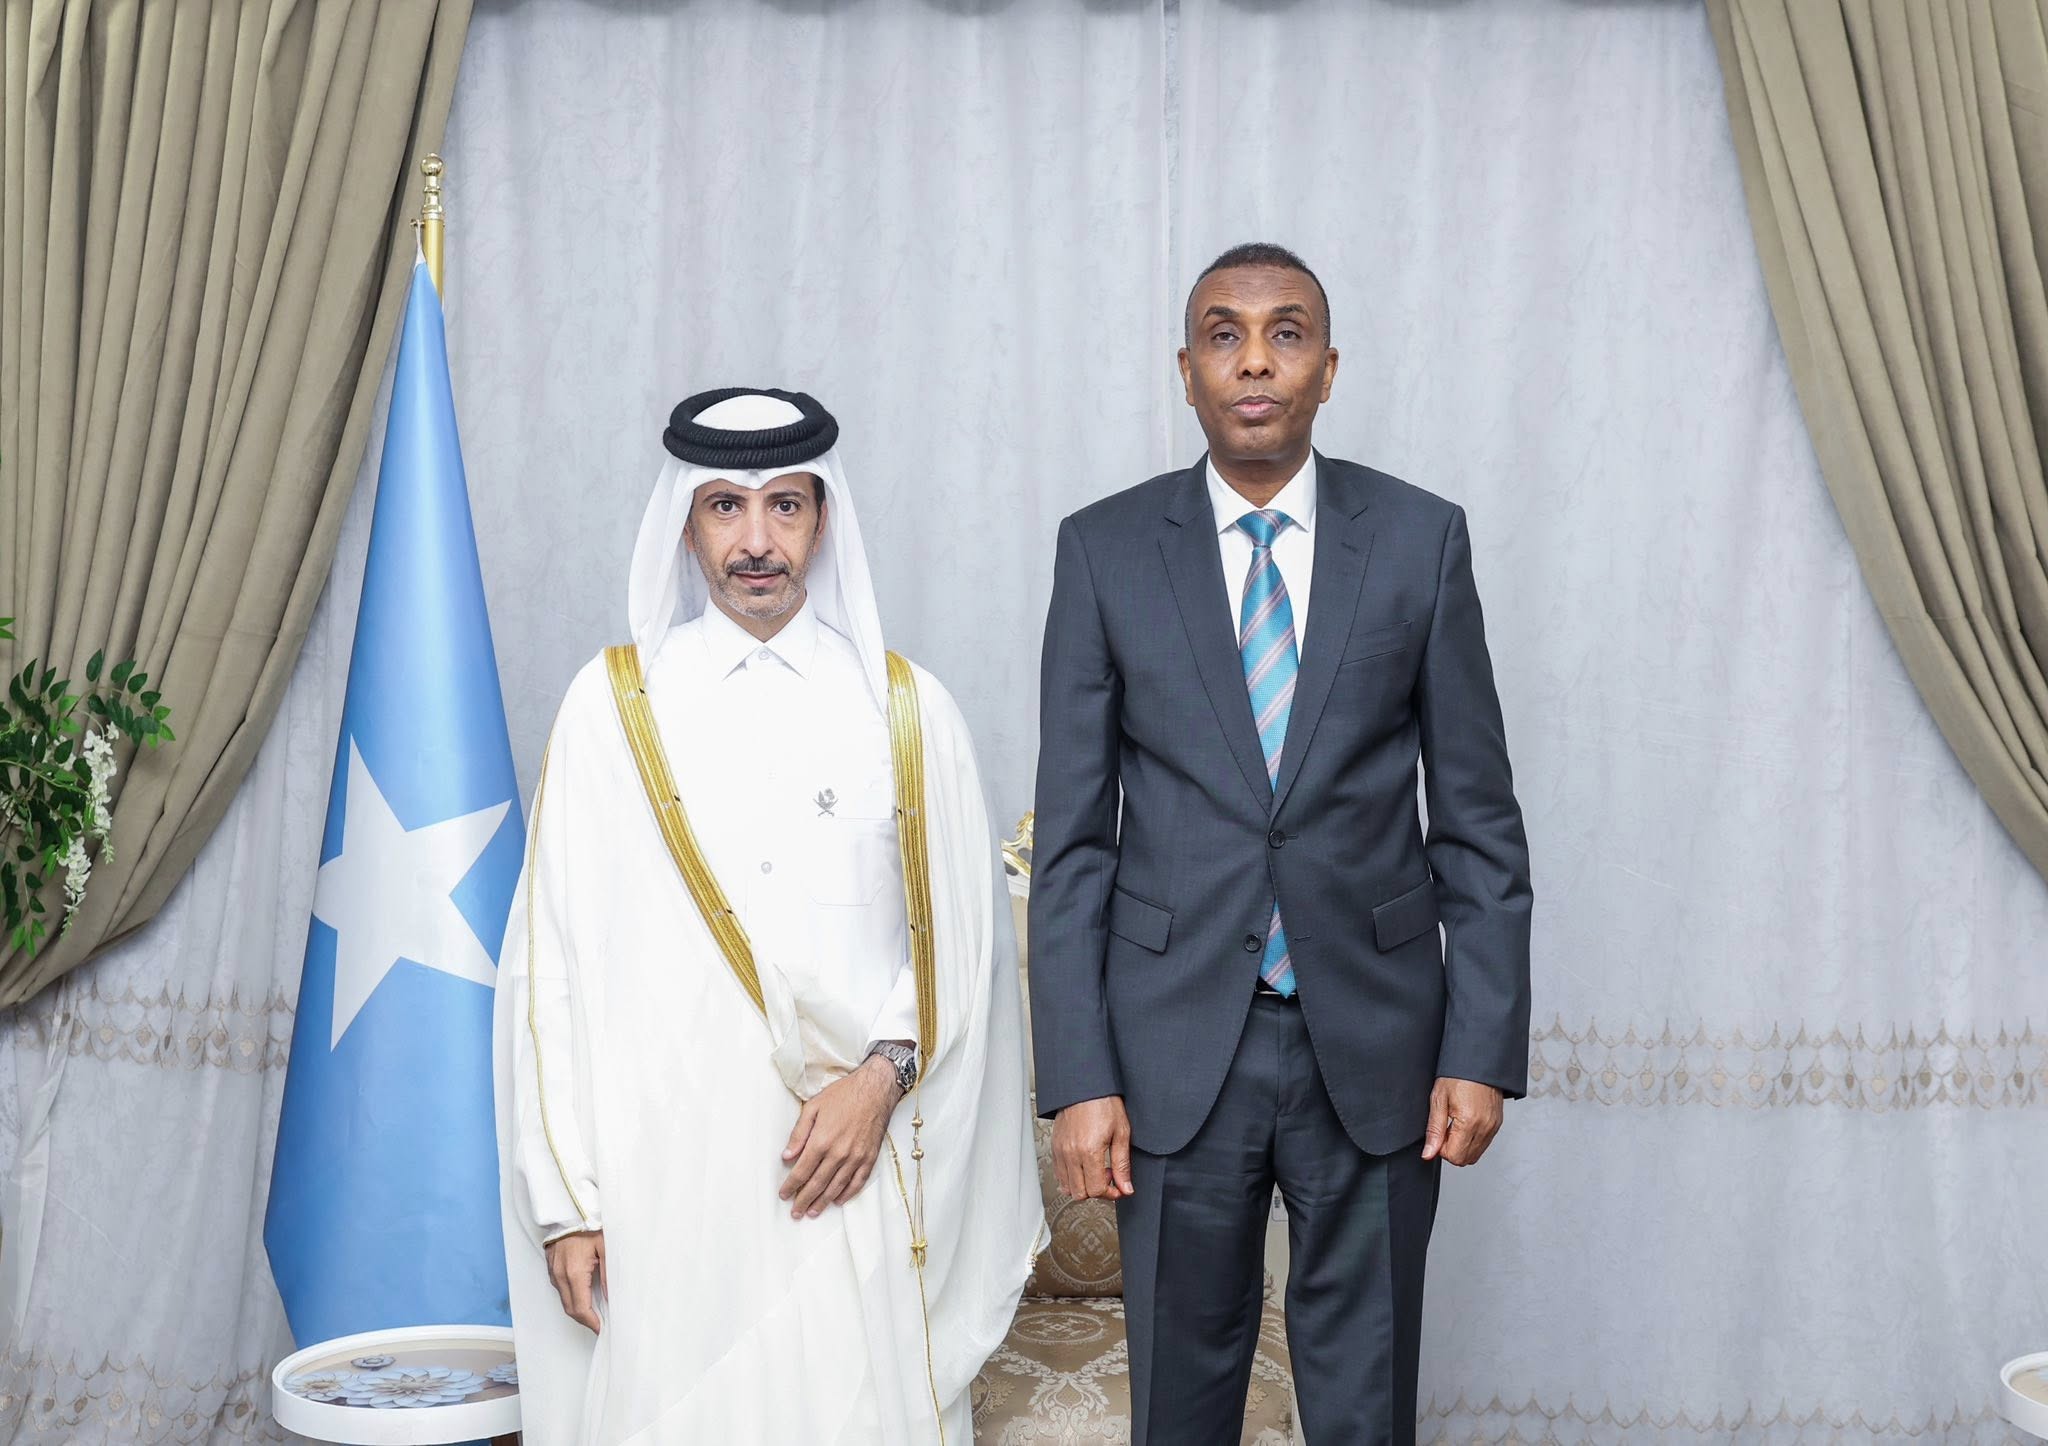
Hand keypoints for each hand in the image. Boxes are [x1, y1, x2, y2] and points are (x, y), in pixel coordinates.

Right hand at [543, 1229, 604, 1333]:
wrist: (569, 1208)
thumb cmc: (589, 1223)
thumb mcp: (606, 1247)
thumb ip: (609, 1275)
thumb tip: (612, 1298)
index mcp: (574, 1273)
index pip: (580, 1309)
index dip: (591, 1322)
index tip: (602, 1328)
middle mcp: (560, 1275)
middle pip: (570, 1309)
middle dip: (585, 1320)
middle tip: (600, 1324)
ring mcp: (553, 1271)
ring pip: (564, 1299)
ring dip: (577, 1308)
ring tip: (594, 1312)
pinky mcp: (550, 1266)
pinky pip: (559, 1288)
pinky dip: (571, 1296)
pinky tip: (583, 1294)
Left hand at [779, 1054, 901, 1217]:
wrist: (875, 1089)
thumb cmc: (843, 1095)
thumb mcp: (813, 1107)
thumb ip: (799, 1133)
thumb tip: (787, 1156)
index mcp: (821, 1140)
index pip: (801, 1171)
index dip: (791, 1186)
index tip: (784, 1195)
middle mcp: (838, 1153)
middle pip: (817, 1184)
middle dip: (804, 1200)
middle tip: (795, 1213)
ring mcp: (856, 1157)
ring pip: (836, 1187)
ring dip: (823, 1202)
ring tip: (813, 1212)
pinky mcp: (869, 1158)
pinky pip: (857, 1182)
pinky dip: (847, 1194)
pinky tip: (838, 1200)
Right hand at [1051, 1095, 1133, 1199]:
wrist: (1085, 1086)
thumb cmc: (1104, 1104)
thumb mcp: (1121, 1133)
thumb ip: (1122, 1164)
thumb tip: (1126, 1187)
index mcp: (1089, 1151)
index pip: (1095, 1189)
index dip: (1110, 1193)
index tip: (1117, 1187)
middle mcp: (1071, 1153)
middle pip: (1079, 1193)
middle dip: (1096, 1191)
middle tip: (1107, 1176)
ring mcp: (1060, 1151)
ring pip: (1067, 1187)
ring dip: (1082, 1185)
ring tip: (1094, 1170)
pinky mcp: (1055, 1147)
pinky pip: (1058, 1174)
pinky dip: (1071, 1177)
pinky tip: (1083, 1166)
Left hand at [1421, 1077, 1504, 1165]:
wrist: (1478, 1062)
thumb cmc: (1458, 1076)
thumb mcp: (1438, 1100)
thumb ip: (1434, 1130)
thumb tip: (1428, 1153)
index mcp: (1469, 1122)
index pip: (1454, 1156)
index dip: (1441, 1149)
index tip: (1438, 1133)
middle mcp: (1485, 1127)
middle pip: (1465, 1159)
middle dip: (1451, 1150)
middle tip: (1445, 1129)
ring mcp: (1493, 1127)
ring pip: (1475, 1155)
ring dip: (1462, 1146)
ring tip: (1454, 1125)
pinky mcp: (1497, 1124)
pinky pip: (1483, 1144)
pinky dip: (1472, 1140)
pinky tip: (1464, 1124)